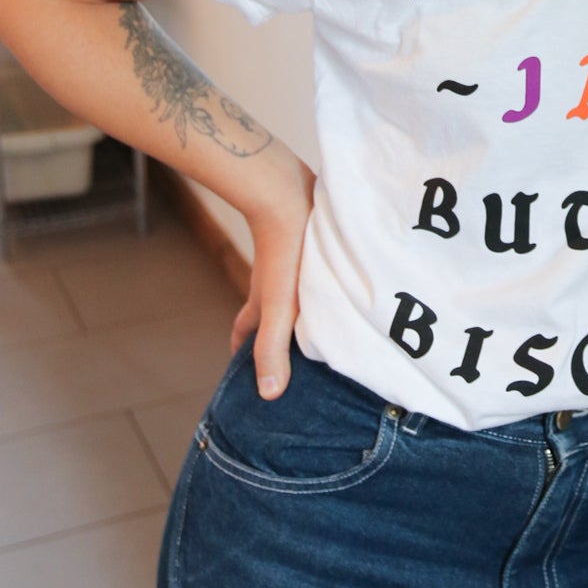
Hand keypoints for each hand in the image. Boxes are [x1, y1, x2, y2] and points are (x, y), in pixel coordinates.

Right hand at [232, 155, 315, 399]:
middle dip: (275, 338)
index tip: (249, 378)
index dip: (245, 357)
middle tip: (294, 359)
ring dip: (302, 312)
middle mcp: (274, 287)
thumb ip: (273, 347)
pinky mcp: (309, 244)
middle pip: (268, 317)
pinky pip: (311, 273)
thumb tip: (268, 394)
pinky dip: (320, 286)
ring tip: (325, 328)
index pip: (246, 336)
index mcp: (262, 305)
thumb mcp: (280, 307)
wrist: (285, 193)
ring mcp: (291, 265)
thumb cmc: (284, 252)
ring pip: (291, 295)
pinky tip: (342, 287)